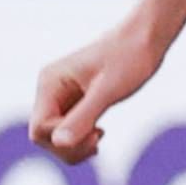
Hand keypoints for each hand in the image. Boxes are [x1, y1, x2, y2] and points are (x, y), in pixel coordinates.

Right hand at [35, 19, 166, 165]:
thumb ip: (83, 116)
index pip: (40, 129)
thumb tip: (60, 143)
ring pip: (56, 134)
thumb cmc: (129, 58)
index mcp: (50, 83)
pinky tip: (99, 133)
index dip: (63, 139)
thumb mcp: (107, 91)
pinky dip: (81, 137)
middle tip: (98, 141)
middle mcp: (50, 90)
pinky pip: (68, 128)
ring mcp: (61, 96)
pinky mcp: (75, 100)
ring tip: (99, 137)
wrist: (145, 38)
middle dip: (69, 145)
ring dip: (75, 144)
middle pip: (44, 135)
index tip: (96, 133)